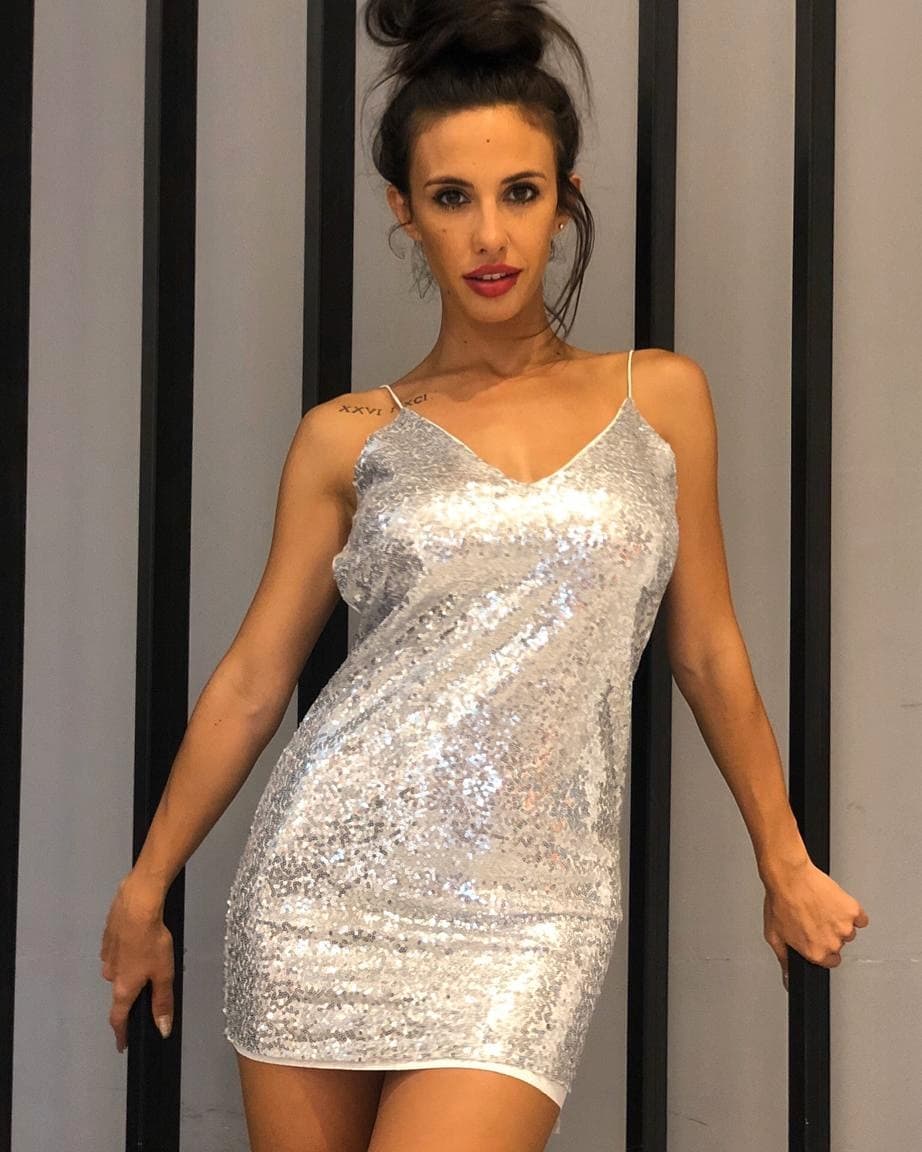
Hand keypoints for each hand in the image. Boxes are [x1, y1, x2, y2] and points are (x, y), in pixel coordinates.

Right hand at [100, 874, 174, 1051]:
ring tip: (148, 956)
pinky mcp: (107, 936)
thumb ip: (162, 1002)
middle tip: (148, 983)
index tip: (122, 1045)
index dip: (121, 1033)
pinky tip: (139, 940)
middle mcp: (110, 974)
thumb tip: (162, 1030)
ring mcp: (106, 954)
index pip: (118, 1019)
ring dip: (130, 968)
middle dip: (132, 991)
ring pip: (119, 969)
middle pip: (120, 991)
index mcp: (123, 988)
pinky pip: (117, 951)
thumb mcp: (164, 973)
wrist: (138, 903)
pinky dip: (127, 951)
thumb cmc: (152, 940)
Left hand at [762, 858, 868, 989]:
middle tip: (813, 918)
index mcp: (816, 953)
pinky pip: (860, 918)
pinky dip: (852, 913)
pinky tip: (835, 905)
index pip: (830, 961)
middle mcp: (832, 943)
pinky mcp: (853, 910)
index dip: (822, 948)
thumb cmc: (780, 902)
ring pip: (849, 931)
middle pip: (839, 945)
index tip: (817, 938)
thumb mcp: (774, 936)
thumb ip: (785, 961)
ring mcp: (844, 926)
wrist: (789, 876)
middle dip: (828, 934)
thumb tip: (788, 979)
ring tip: (820, 908)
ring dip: (838, 922)